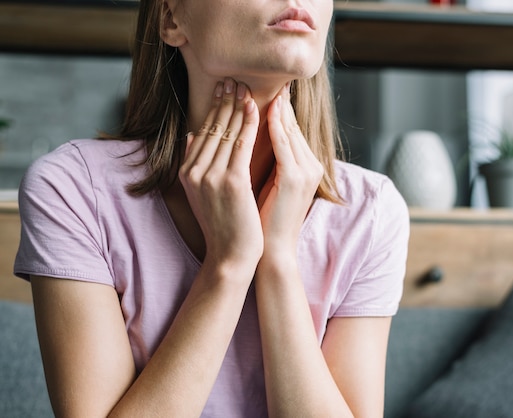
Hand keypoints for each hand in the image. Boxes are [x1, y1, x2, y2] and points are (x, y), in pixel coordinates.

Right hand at [179, 78, 262, 272]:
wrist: (230, 256)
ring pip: (227, 132)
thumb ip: (195, 164)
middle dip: (225, 101)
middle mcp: (195, 172)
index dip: (214, 108)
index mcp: (187, 173)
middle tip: (235, 78)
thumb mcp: (201, 193)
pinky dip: (249, 124)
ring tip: (246, 86)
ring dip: (238, 106)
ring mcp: (212, 177)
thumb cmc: (223, 225)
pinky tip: (256, 109)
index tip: (224, 89)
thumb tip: (191, 136)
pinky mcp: (232, 183)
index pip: (203, 132)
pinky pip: (242, 145)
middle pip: (213, 127)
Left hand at [259, 84, 323, 256]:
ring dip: (271, 106)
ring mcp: (306, 171)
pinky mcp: (296, 178)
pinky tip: (261, 108)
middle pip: (290, 125)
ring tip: (255, 86)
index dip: (274, 110)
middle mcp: (311, 166)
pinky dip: (272, 124)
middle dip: (274, 102)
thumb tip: (241, 140)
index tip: (258, 90)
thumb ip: (261, 162)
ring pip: (287, 130)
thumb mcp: (265, 185)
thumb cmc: (264, 221)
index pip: (288, 131)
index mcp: (305, 168)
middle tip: (257, 79)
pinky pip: (283, 143)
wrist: (272, 251)